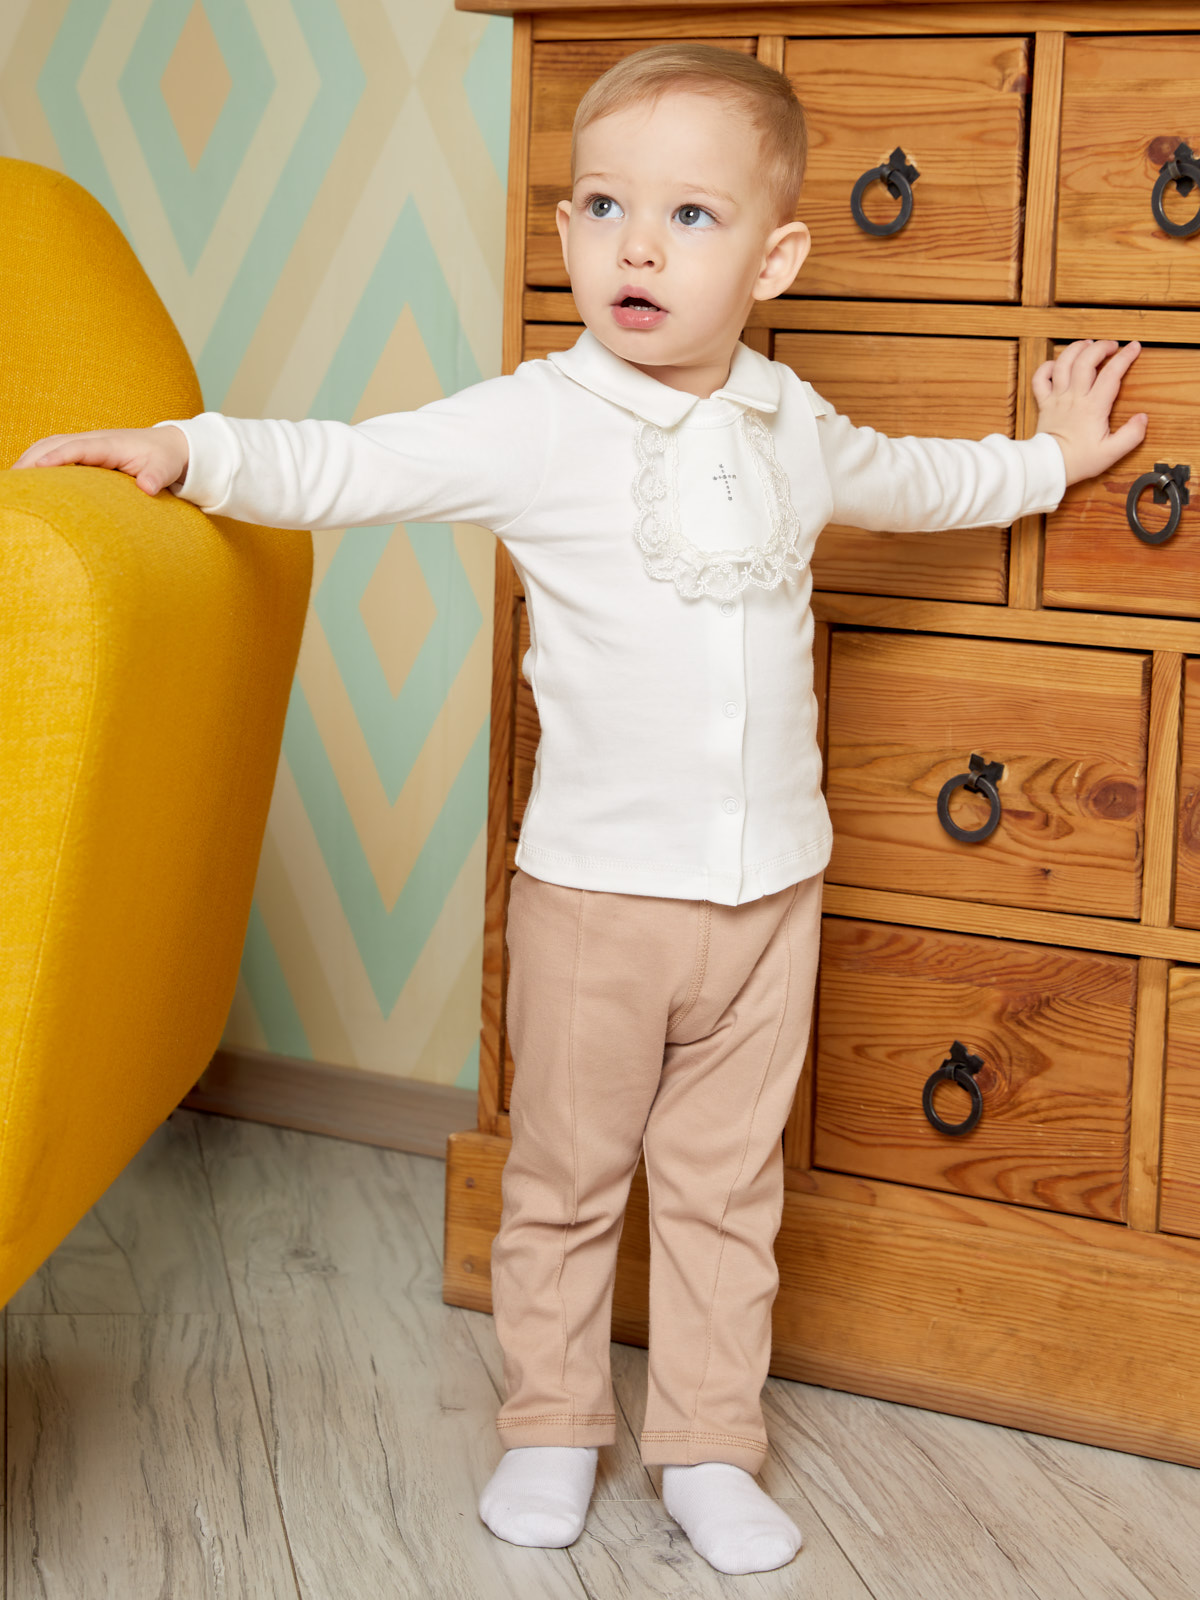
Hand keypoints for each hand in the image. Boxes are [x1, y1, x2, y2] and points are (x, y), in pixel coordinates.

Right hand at [10, 425, 188, 495]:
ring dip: (29, 459)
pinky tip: (26, 476)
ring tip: (13, 481)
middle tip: (13, 481)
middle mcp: (93, 440)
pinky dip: (36, 458)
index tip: (37, 468)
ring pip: (49, 444)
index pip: (78, 448)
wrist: (167, 445)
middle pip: (55, 444)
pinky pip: (54, 449)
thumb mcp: (165, 468)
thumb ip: (157, 477)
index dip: (57, 457)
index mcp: (109, 444)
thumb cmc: (164, 459)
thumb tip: (148, 488)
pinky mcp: (83, 450)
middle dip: (32, 460)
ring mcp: (86, 443)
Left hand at [1032, 340, 1147, 486]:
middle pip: (1086, 360)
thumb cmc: (1078, 461)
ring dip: (1076, 349)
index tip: (1134, 348)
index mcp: (1093, 407)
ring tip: (1087, 345)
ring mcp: (1057, 398)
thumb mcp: (1111, 453)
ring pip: (1063, 363)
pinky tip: (1057, 364)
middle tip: (1111, 345)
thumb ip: (1131, 435)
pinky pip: (1039, 379)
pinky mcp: (1044, 404)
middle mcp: (1074, 397)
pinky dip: (1047, 367)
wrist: (1049, 467)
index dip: (1125, 357)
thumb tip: (1142, 418)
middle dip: (1101, 347)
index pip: (1112, 374)